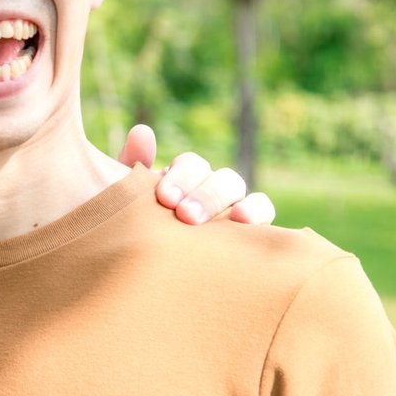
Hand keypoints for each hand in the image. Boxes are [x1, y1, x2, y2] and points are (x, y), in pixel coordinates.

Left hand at [117, 124, 276, 225]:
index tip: (164, 197)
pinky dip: (261, 215)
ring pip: (245, 195)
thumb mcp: (132, 199)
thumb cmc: (139, 225)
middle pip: (222, 178)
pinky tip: (250, 225)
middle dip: (206, 195)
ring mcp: (234, 207)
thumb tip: (142, 132)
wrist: (150, 262)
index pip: (191, 165)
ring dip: (242, 203)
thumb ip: (134, 165)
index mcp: (184, 177)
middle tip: (186, 215)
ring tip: (235, 219)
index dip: (181, 177)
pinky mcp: (248, 231)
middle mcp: (212, 188)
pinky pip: (264, 215)